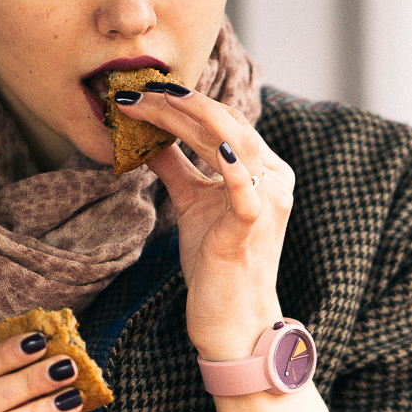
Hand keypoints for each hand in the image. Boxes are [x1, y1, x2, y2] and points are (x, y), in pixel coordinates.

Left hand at [116, 84, 294, 359]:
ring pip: (235, 143)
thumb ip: (177, 167)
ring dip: (192, 120)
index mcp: (262, 169)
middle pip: (227, 124)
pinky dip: (231, 167)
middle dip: (181, 104)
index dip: (183, 103)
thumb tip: (148, 136)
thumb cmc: (217, 263)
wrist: (233, 319)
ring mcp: (267, 200)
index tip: (141, 92)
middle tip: (138, 91)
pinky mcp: (253, 225)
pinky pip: (246, 190)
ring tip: (155, 103)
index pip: (224, 121)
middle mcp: (273, 177)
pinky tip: (214, 146)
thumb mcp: (192, 204)